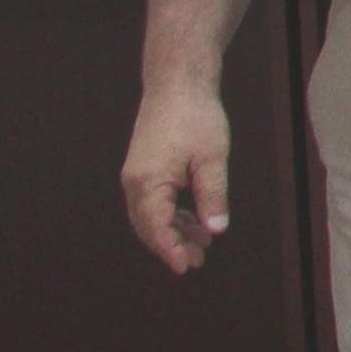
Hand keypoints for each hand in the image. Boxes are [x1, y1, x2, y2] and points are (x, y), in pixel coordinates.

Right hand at [120, 84, 233, 271]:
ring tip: (202, 244)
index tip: (187, 267)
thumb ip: (213, 196)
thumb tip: (216, 229)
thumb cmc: (195, 117)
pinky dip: (171, 215)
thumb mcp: (211, 159)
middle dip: (172, 246)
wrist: (177, 83)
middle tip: (198, 261)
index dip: (171, 250)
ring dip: (173, 231)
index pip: (156, 228)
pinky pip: (153, 202)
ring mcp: (136, 176)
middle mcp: (134, 183)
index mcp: (147, 182)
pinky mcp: (143, 169)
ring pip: (150, 216)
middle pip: (149, 227)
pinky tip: (194, 221)